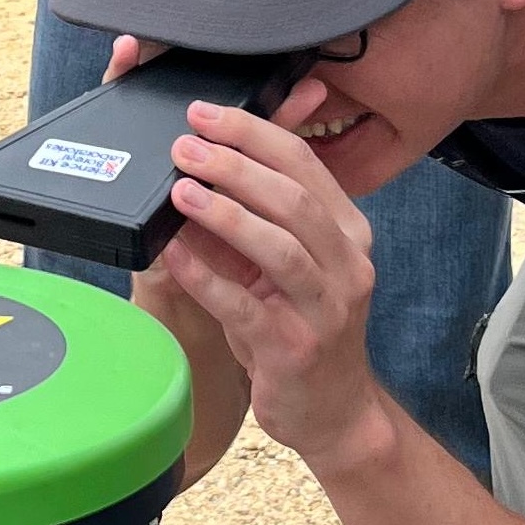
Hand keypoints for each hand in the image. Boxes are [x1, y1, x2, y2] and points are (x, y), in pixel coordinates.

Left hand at [157, 97, 383, 477]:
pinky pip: (245, 306)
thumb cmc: (302, 327)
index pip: (304, 164)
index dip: (253, 133)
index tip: (205, 114)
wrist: (333, 410)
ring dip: (225, 214)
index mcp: (349, 232)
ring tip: (180, 191)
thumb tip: (199, 164)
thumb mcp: (292, 264)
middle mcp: (348, 265)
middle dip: (234, 165)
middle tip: (184, 146)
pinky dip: (207, 276)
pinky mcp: (294, 349)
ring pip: (280, 248)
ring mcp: (326, 309)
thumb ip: (260, 216)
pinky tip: (175, 254)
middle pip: (293, 198)